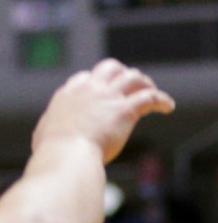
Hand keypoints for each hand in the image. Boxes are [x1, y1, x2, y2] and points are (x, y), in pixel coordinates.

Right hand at [32, 59, 174, 164]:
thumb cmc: (53, 153)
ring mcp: (109, 97)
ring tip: (153, 90)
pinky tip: (168, 107)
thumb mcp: (44, 136)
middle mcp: (90, 90)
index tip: (103, 89)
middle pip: (110, 68)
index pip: (85, 78)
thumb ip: (51, 128)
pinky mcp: (126, 110)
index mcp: (69, 95)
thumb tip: (49, 133)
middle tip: (132, 83)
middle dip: (122, 73)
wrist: (67, 155)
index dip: (96, 81)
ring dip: (145, 82)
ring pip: (133, 77)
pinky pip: (150, 98)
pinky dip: (162, 100)